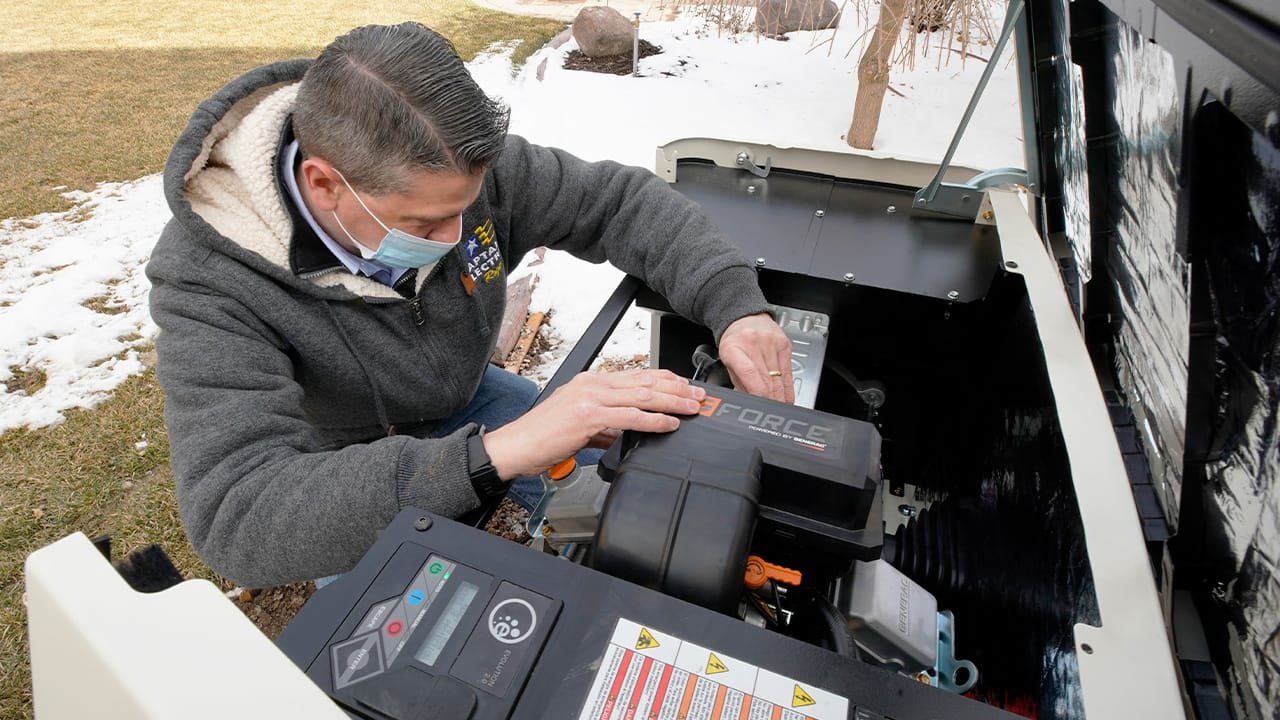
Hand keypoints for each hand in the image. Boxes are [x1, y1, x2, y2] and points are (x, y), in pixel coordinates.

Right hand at [482, 368, 704, 478]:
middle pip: (644, 381)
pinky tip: (669, 423)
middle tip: (697, 395)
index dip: (664, 379)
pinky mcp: (588, 416)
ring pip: (642, 396)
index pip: (636, 376)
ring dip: (672, 401)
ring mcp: (590, 398)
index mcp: (591, 383)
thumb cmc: (542, 436)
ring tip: (691, 407)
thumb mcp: (579, 425)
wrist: (516, 446)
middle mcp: (592, 385)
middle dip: (676, 388)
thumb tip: (626, 433)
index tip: (684, 386)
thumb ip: (605, 426)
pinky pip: (630, 416)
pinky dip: (653, 420)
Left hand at [718, 313, 794, 402]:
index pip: (750, 374)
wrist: (744, 316)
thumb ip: (738, 382)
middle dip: (771, 401)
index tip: (762, 407)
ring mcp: (771, 343)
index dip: (759, 394)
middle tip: (771, 414)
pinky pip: (789, 372)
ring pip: (780, 379)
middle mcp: (754, 344)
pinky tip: (787, 397)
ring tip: (779, 408)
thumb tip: (750, 402)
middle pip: (767, 380)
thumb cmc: (734, 340)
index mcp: (734, 348)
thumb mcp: (727, 361)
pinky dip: (788, 388)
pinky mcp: (785, 344)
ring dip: (780, 397)